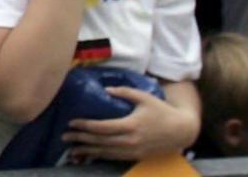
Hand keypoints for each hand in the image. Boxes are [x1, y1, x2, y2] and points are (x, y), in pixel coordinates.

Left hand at [64, 85, 200, 165]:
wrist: (182, 131)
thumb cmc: (161, 111)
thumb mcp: (144, 97)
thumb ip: (124, 92)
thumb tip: (105, 89)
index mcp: (131, 125)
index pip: (102, 127)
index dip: (85, 126)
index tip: (71, 122)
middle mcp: (130, 140)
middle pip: (100, 141)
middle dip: (81, 139)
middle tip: (65, 136)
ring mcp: (134, 151)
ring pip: (106, 152)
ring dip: (87, 150)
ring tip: (72, 148)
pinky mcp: (137, 156)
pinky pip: (115, 157)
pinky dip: (100, 156)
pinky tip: (89, 154)